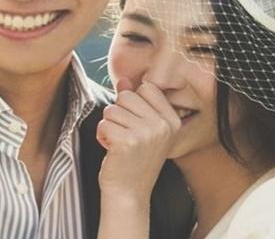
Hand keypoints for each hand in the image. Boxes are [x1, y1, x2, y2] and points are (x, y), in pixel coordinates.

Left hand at [97, 78, 181, 203]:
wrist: (129, 193)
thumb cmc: (134, 160)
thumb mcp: (142, 129)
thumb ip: (135, 102)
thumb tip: (123, 80)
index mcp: (172, 120)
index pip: (147, 88)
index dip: (134, 103)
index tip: (136, 123)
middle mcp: (163, 126)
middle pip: (127, 96)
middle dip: (118, 113)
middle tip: (125, 135)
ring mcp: (147, 133)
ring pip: (112, 109)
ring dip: (109, 125)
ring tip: (119, 143)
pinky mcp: (128, 142)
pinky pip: (103, 123)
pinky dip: (102, 136)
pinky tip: (112, 149)